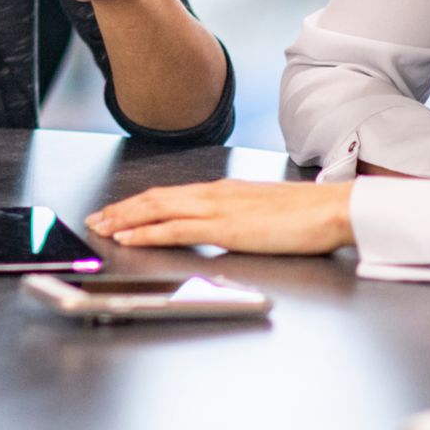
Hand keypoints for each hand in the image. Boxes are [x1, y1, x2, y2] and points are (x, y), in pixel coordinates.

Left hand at [84, 179, 353, 253]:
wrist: (333, 209)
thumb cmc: (307, 215)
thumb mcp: (262, 213)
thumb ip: (237, 219)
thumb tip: (221, 229)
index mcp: (223, 191)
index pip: (170, 194)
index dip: (139, 203)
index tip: (117, 210)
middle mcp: (214, 194)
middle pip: (155, 198)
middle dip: (122, 209)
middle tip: (96, 218)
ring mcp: (217, 208)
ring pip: (158, 210)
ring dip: (125, 219)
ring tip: (102, 227)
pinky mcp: (225, 227)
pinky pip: (176, 229)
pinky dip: (148, 232)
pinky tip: (130, 238)